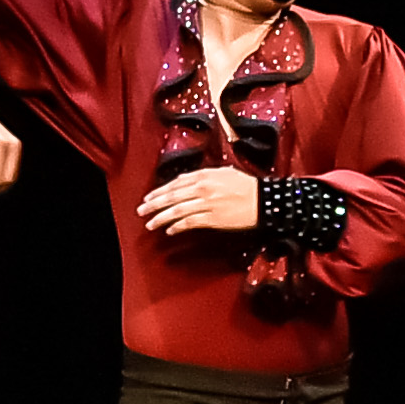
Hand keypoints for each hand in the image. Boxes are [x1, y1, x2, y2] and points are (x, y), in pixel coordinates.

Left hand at [135, 165, 262, 238]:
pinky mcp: (213, 219)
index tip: (148, 197)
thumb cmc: (245, 186)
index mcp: (204, 175)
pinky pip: (189, 223)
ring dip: (160, 218)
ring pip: (177, 211)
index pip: (175, 183)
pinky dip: (177, 227)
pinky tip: (169, 231)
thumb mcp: (223, 173)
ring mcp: (207, 204)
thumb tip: (184, 180)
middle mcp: (203, 188)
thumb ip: (202, 175)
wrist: (264, 201)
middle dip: (153, 204)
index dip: (159, 191)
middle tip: (140, 211)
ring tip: (150, 224)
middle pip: (172, 196)